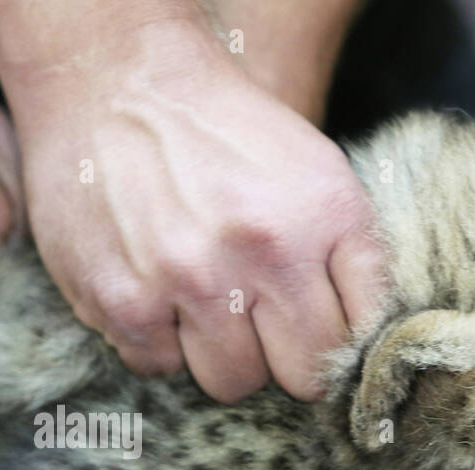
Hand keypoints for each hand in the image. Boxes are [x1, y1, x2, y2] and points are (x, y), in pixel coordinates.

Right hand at [0, 7, 384, 401]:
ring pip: (230, 381)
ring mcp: (191, 280)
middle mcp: (264, 251)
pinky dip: (156, 342)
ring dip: (216, 354)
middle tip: (255, 324)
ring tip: (199, 302)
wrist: (114, 82)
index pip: (360, 334)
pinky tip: (151, 293)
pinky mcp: (125, 302)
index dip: (336, 342)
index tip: (313, 336)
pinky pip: (158, 367)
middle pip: (301, 375)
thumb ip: (344, 254)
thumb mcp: (311, 169)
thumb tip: (358, 346)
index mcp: (324, 215)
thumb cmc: (218, 132)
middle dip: (282, 359)